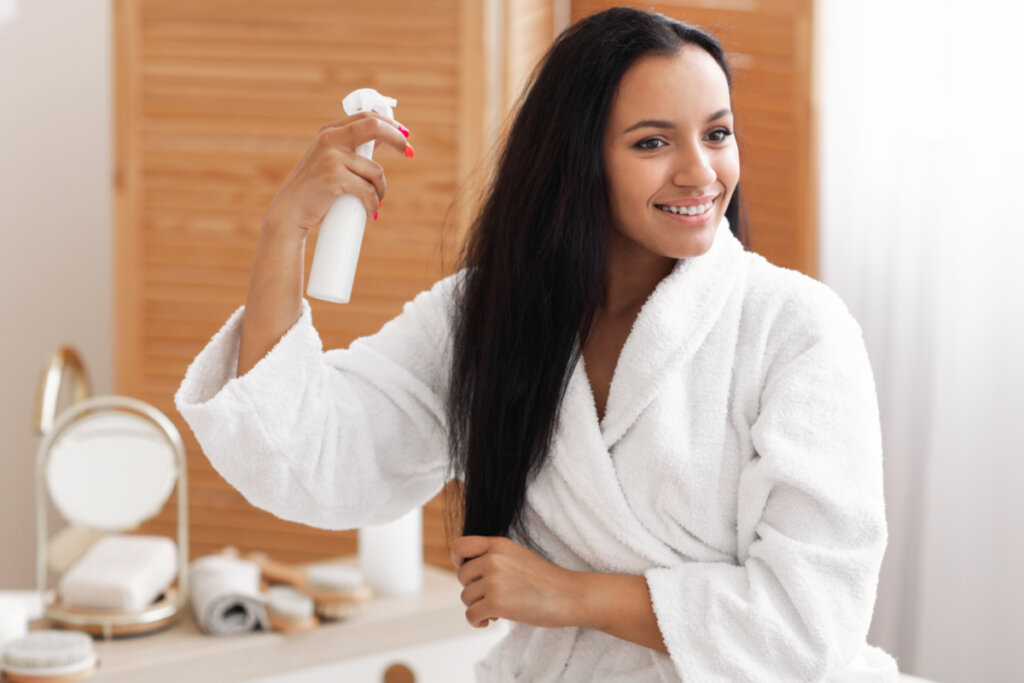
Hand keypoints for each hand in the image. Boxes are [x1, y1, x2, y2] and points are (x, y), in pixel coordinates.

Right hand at [262, 111, 412, 234]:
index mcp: (329, 132)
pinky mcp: (335, 177)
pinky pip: (368, 191)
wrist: (289, 212)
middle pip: (374, 127)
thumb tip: (381, 141)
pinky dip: (373, 204)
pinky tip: (371, 213)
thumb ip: (352, 149)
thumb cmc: (313, 191)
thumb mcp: (331, 162)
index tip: (404, 134)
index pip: (365, 117)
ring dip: (381, 190)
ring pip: (375, 170)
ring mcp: (331, 156)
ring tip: (374, 203)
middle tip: (409, 152)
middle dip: (396, 138)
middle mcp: (329, 139)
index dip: (389, 124)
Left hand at [450, 536, 581, 628]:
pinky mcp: (496, 603)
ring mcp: (494, 580)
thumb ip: (493, 558)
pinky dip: (477, 622)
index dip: (457, 560)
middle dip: (472, 589)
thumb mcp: (517, 556)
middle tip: (491, 597)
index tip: (468, 573)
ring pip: (466, 597)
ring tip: (495, 610)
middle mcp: (493, 559)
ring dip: (477, 606)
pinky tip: (490, 622)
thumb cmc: (545, 580)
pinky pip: (470, 615)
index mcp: (498, 544)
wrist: (570, 595)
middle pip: (461, 576)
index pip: (459, 546)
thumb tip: (466, 573)